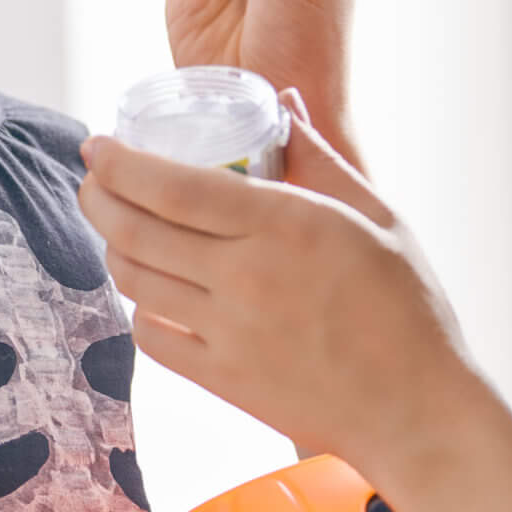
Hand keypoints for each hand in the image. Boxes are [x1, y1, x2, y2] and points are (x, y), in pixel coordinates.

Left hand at [78, 108, 485, 480]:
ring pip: (135, 280)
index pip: (172, 185)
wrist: (417, 411)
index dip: (120, 162)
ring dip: (114, 247)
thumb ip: (322, 157)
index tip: (97, 145)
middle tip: (93, 179)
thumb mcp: (377, 217)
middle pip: (136, 229)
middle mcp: (245, 276)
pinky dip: (141, 308)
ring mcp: (228, 332)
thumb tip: (285, 99)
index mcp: (284, 224)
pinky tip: (153, 291)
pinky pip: (153, 337)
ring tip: (117, 228)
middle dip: (99, 196)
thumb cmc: (408, 308)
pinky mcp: (222, 381)